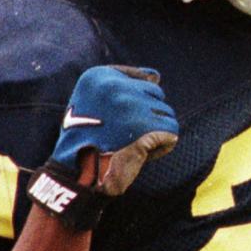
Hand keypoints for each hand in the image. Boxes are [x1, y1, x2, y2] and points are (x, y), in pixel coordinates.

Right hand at [51, 65, 178, 196]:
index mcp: (97, 76)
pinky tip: (144, 153)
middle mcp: (116, 86)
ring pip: (166, 113)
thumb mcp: (92, 103)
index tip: (123, 118)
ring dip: (156, 130)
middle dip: (148, 115)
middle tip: (127, 134)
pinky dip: (163, 145)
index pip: (142, 77)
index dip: (137, 101)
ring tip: (133, 144)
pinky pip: (172, 131)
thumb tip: (156, 76)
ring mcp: (132, 105)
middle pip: (156, 94)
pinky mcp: (147, 126)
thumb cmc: (88, 139)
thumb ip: (121, 85)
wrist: (78, 173)